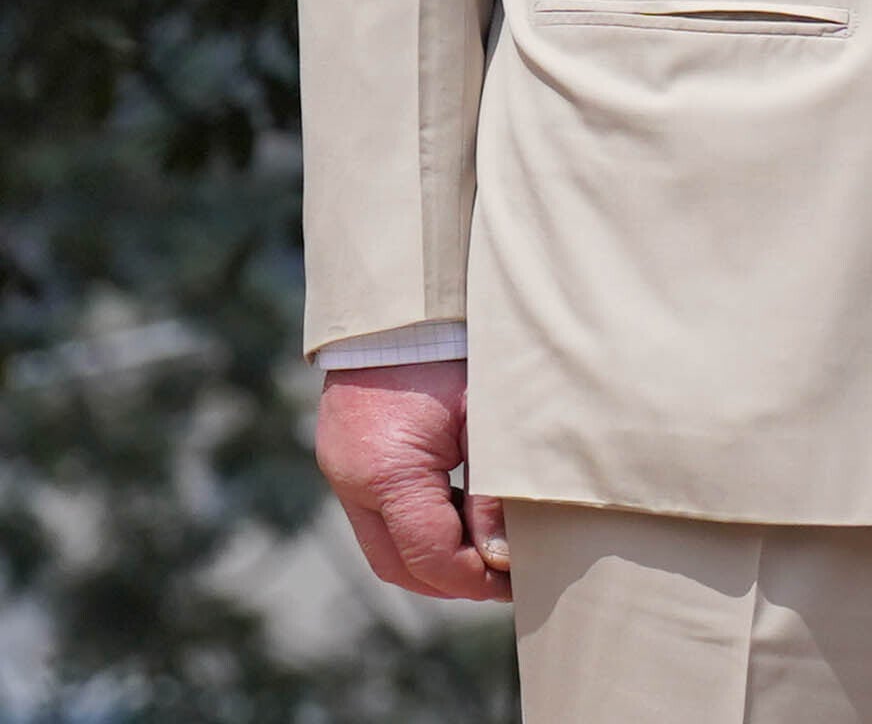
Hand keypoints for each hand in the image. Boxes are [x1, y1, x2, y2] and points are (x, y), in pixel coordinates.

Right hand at [315, 361, 508, 601]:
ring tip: (487, 550)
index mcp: (386, 472)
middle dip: (449, 580)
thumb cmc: (454, 351)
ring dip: (432, 557)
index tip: (515, 582)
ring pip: (384, 545)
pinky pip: (378, 515)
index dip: (473, 579)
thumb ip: (492, 493)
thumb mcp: (485, 420)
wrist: (404, 304)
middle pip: (397, 564)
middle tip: (503, 580)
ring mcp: (341, 469)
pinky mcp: (345, 456)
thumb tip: (504, 556)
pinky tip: (461, 514)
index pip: (429, 556)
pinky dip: (418, 526)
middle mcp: (352, 479)